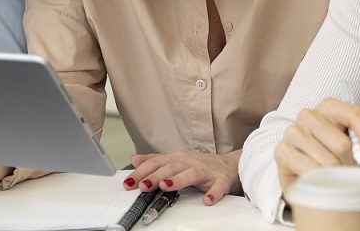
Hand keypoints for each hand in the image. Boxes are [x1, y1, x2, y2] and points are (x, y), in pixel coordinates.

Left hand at [126, 149, 240, 204]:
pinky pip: (218, 187)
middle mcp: (190, 163)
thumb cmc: (201, 165)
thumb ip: (155, 160)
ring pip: (191, 174)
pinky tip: (207, 200)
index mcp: (177, 159)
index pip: (156, 163)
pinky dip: (213, 193)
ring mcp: (206, 171)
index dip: (142, 172)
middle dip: (156, 176)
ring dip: (179, 180)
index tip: (129, 182)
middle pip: (170, 168)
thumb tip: (135, 159)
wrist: (230, 164)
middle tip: (143, 185)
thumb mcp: (176, 160)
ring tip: (167, 186)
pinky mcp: (221, 180)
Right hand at [274, 99, 359, 194]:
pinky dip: (319, 179)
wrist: (303, 169)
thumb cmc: (331, 150)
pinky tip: (318, 178)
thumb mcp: (354, 136)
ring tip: (332, 174)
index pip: (355, 115)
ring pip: (328, 160)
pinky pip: (310, 169)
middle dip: (349, 162)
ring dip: (334, 173)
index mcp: (329, 106)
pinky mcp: (282, 151)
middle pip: (342, 143)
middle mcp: (308, 115)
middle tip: (346, 167)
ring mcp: (293, 132)